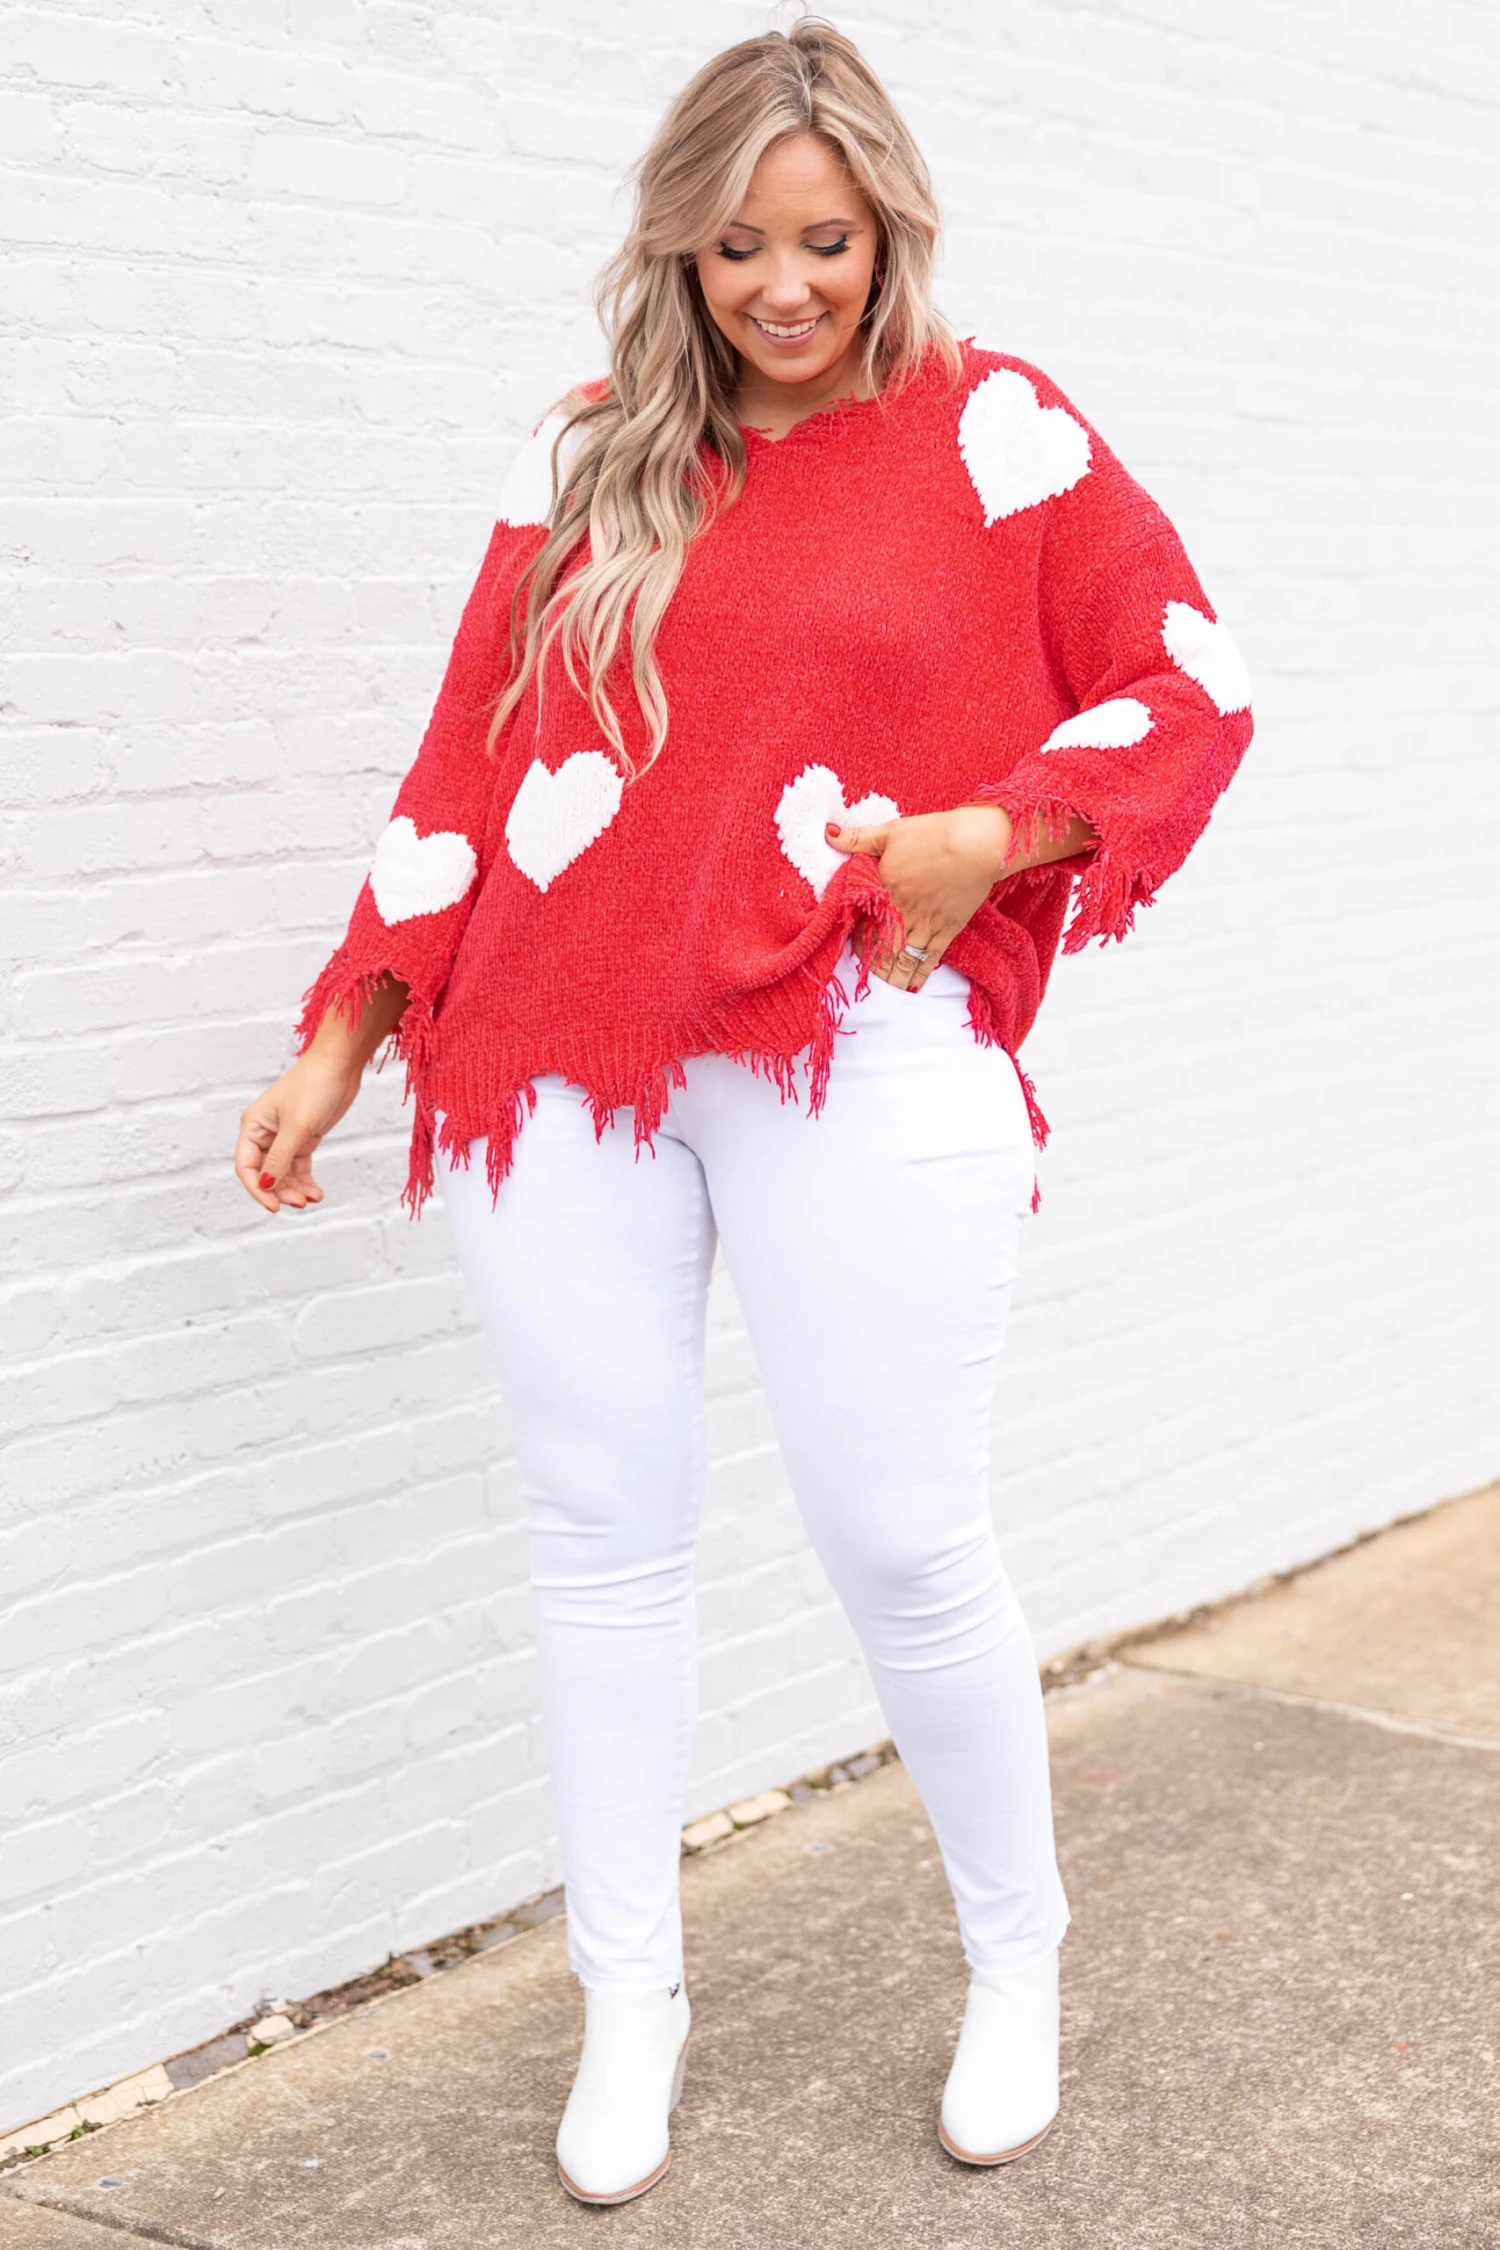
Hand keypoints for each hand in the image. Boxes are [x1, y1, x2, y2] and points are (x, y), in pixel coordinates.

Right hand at [235, 973, 409, 1212]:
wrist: (340, 1065)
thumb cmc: (314, 1087)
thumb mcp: (297, 1127)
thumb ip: (280, 1158)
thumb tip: (266, 1185)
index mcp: (253, 1126)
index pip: (246, 1166)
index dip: (257, 1189)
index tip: (274, 1207)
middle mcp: (264, 1132)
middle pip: (265, 1173)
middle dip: (280, 1191)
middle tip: (300, 1204)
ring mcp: (284, 1136)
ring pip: (283, 1173)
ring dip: (295, 1189)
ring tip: (312, 1199)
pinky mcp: (303, 1137)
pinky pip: (299, 1167)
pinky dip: (305, 1180)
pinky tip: (316, 1193)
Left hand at [827, 805, 1013, 990]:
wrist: (976, 844)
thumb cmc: (934, 834)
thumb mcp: (890, 832)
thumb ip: (857, 838)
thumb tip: (828, 833)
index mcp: (885, 890)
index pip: (863, 923)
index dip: (854, 941)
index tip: (848, 955)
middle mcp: (902, 913)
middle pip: (882, 948)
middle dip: (872, 968)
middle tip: (862, 985)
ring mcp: (926, 924)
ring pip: (903, 958)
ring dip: (892, 977)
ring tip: (882, 992)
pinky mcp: (948, 929)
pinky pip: (930, 957)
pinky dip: (920, 974)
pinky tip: (913, 986)